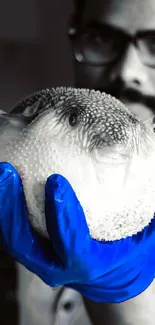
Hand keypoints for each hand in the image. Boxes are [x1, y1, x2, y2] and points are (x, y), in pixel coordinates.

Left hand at [0, 162, 154, 302]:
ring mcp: (41, 260)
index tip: (56, 181)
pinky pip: (13, 233)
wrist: (112, 273)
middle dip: (13, 209)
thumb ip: (137, 208)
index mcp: (89, 264)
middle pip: (26, 245)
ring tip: (2, 173)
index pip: (71, 244)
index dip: (63, 215)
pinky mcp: (33, 251)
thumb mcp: (140, 234)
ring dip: (3, 207)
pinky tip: (5, 185)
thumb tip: (144, 169)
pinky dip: (5, 210)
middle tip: (8, 173)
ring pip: (13, 239)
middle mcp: (59, 267)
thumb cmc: (127, 248)